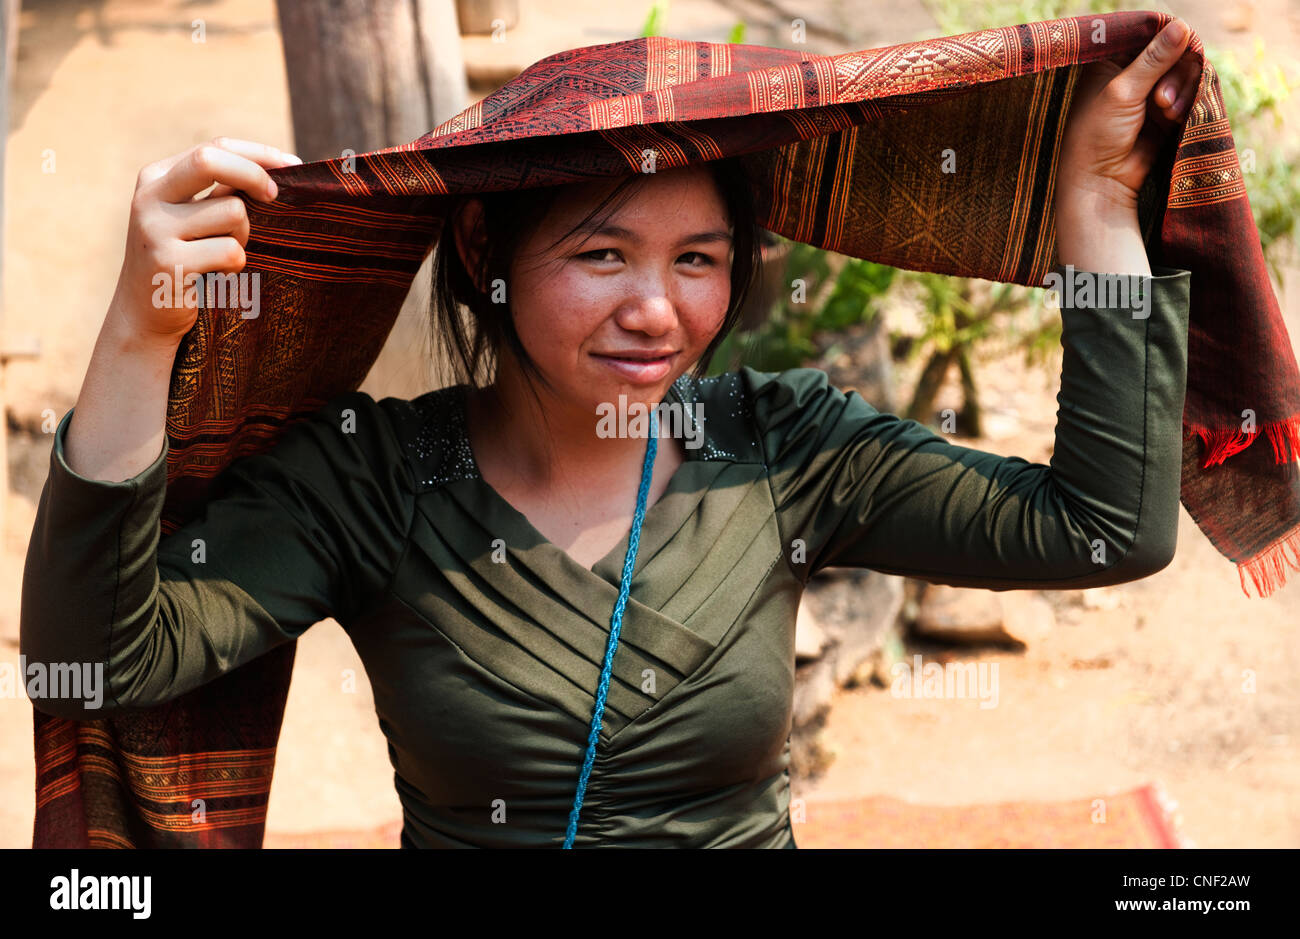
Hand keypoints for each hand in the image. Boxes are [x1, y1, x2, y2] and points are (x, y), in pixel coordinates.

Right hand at [109, 137, 300, 346]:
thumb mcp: (194, 218)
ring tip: (224, 254)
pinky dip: (236, 267)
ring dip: (243, 235)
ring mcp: (154, 229)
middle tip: (275, 197)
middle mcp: (149, 197)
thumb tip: (283, 167)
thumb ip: (222, 191)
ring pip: (232, 212)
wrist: (144, 315)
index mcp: (156, 177)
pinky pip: (231, 252)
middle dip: (254, 175)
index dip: (259, 154)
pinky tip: (217, 277)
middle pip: (210, 160)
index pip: (214, 148)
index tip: (293, 166)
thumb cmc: (186, 260)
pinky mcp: (168, 263)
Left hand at [1056, 17, 1201, 213]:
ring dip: (1180, 89)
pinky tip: (1173, 118)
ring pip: (1182, 72)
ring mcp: (1148, 92)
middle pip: (1171, 51)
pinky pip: (1187, 94)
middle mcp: (1129, 73)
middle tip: (1160, 99)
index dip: (1165, 36)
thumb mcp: (1123, 92)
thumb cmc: (1098, 136)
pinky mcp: (1163, 112)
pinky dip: (1185, 103)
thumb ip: (1154, 59)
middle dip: (1174, 72)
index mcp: (1108, 61)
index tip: (1179, 43)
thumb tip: (1181, 25)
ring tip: (1166, 111)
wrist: (1102, 183)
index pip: (1145, 32)